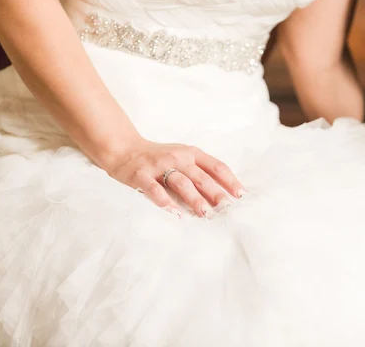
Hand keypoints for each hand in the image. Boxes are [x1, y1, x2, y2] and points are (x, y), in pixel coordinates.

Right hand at [104, 139, 245, 216]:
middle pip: (200, 176)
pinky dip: (165, 201)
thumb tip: (223, 193)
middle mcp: (177, 157)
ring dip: (194, 198)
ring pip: (181, 182)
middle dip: (215, 193)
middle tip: (226, 208)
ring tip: (204, 213)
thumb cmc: (158, 158)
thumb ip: (199, 171)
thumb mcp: (182, 157)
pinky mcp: (141, 175)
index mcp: (191, 153)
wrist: (124, 149)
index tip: (241, 195)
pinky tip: (174, 213)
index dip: (229, 180)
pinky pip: (154, 189)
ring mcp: (159, 166)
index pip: (215, 166)